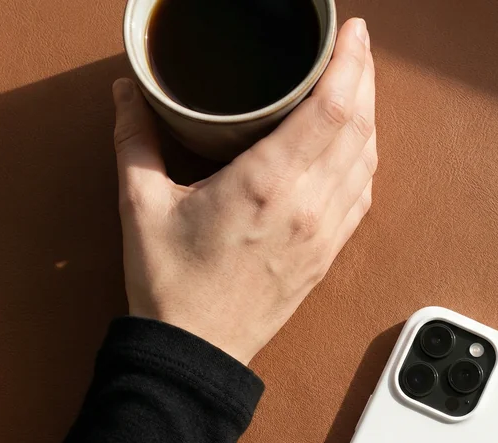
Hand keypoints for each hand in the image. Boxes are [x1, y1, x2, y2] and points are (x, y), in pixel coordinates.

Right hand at [113, 18, 375, 365]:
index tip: (351, 34)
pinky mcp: (326, 256)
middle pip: (359, 127)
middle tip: (354, 50)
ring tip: (356, 89)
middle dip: (364, 79)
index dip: (351, 63)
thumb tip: (128, 93)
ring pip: (368, 161)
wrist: (198, 352)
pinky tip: (354, 148)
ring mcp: (323, 234)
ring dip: (368, 118)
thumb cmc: (172, 286)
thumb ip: (136, 140)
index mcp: (266, 185)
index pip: (331, 109)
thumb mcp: (141, 206)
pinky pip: (362, 198)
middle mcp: (307, 207)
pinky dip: (365, 162)